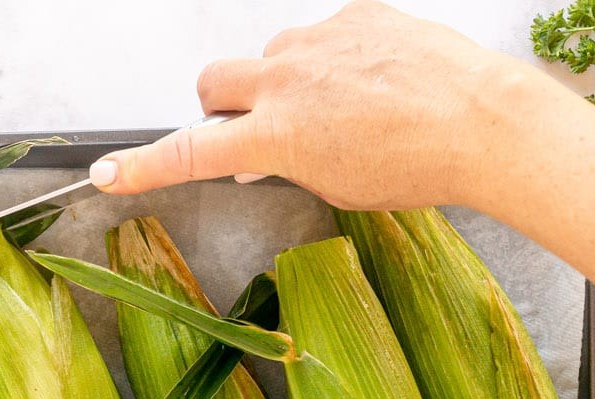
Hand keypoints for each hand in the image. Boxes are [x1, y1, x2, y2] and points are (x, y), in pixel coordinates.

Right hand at [90, 0, 548, 209]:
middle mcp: (285, 81)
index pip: (189, 153)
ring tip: (338, 106)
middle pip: (211, 81)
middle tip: (252, 126)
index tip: (110, 172)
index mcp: (276, 137)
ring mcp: (319, 42)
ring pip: (270, 57)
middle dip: (218, 105)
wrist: (484, 122)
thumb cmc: (417, 166)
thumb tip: (264, 153)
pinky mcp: (355, 14)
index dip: (144, 166)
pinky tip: (373, 81)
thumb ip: (289, 165)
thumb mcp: (338, 186)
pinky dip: (333, 59)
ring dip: (282, 81)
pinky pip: (323, 35)